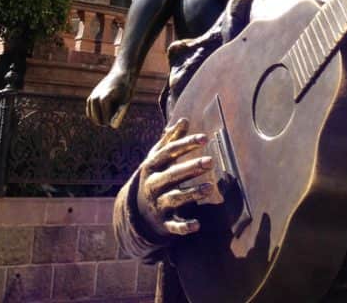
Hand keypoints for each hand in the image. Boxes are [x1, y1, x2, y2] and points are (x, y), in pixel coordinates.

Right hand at [86, 66, 134, 127]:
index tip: (113, 122)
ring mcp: (92, 96)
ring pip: (91, 115)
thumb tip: (113, 126)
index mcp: (105, 97)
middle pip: (96, 117)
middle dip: (102, 121)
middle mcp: (96, 96)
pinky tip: (100, 116)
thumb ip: (120, 113)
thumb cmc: (125, 89)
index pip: (104, 116)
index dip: (109, 121)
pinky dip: (93, 115)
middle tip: (108, 123)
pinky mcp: (91, 97)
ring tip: (105, 120)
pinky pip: (89, 111)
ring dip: (97, 119)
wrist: (121, 75)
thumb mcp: (126, 101)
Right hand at [136, 117, 214, 238]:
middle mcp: (153, 184)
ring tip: (210, 187)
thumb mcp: (158, 157)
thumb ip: (171, 139)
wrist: (136, 209)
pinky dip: (184, 227)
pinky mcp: (163, 222)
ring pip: (175, 198)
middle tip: (210, 161)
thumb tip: (184, 120)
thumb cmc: (154, 175)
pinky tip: (197, 225)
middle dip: (191, 168)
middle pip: (172, 175)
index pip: (169, 152)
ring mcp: (157, 204)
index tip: (204, 138)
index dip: (186, 144)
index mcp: (152, 166)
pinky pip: (173, 226)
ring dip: (192, 193)